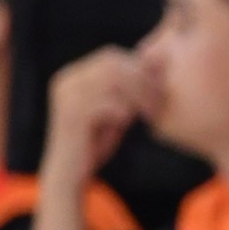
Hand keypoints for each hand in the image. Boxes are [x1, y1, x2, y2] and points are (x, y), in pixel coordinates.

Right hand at [40, 47, 157, 183]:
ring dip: (138, 95)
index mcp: (74, 75)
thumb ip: (130, 87)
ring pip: (112, 80)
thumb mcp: (116, 108)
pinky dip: (124, 110)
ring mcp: (66, 97)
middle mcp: (66, 81)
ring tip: (149, 113)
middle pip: (112, 63)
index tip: (159, 87)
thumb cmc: (97, 140)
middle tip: (157, 100)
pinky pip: (107, 103)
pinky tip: (129, 122)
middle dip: (141, 79)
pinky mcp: (70, 116)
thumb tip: (161, 60)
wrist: (70, 173)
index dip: (139, 67)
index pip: (111, 56)